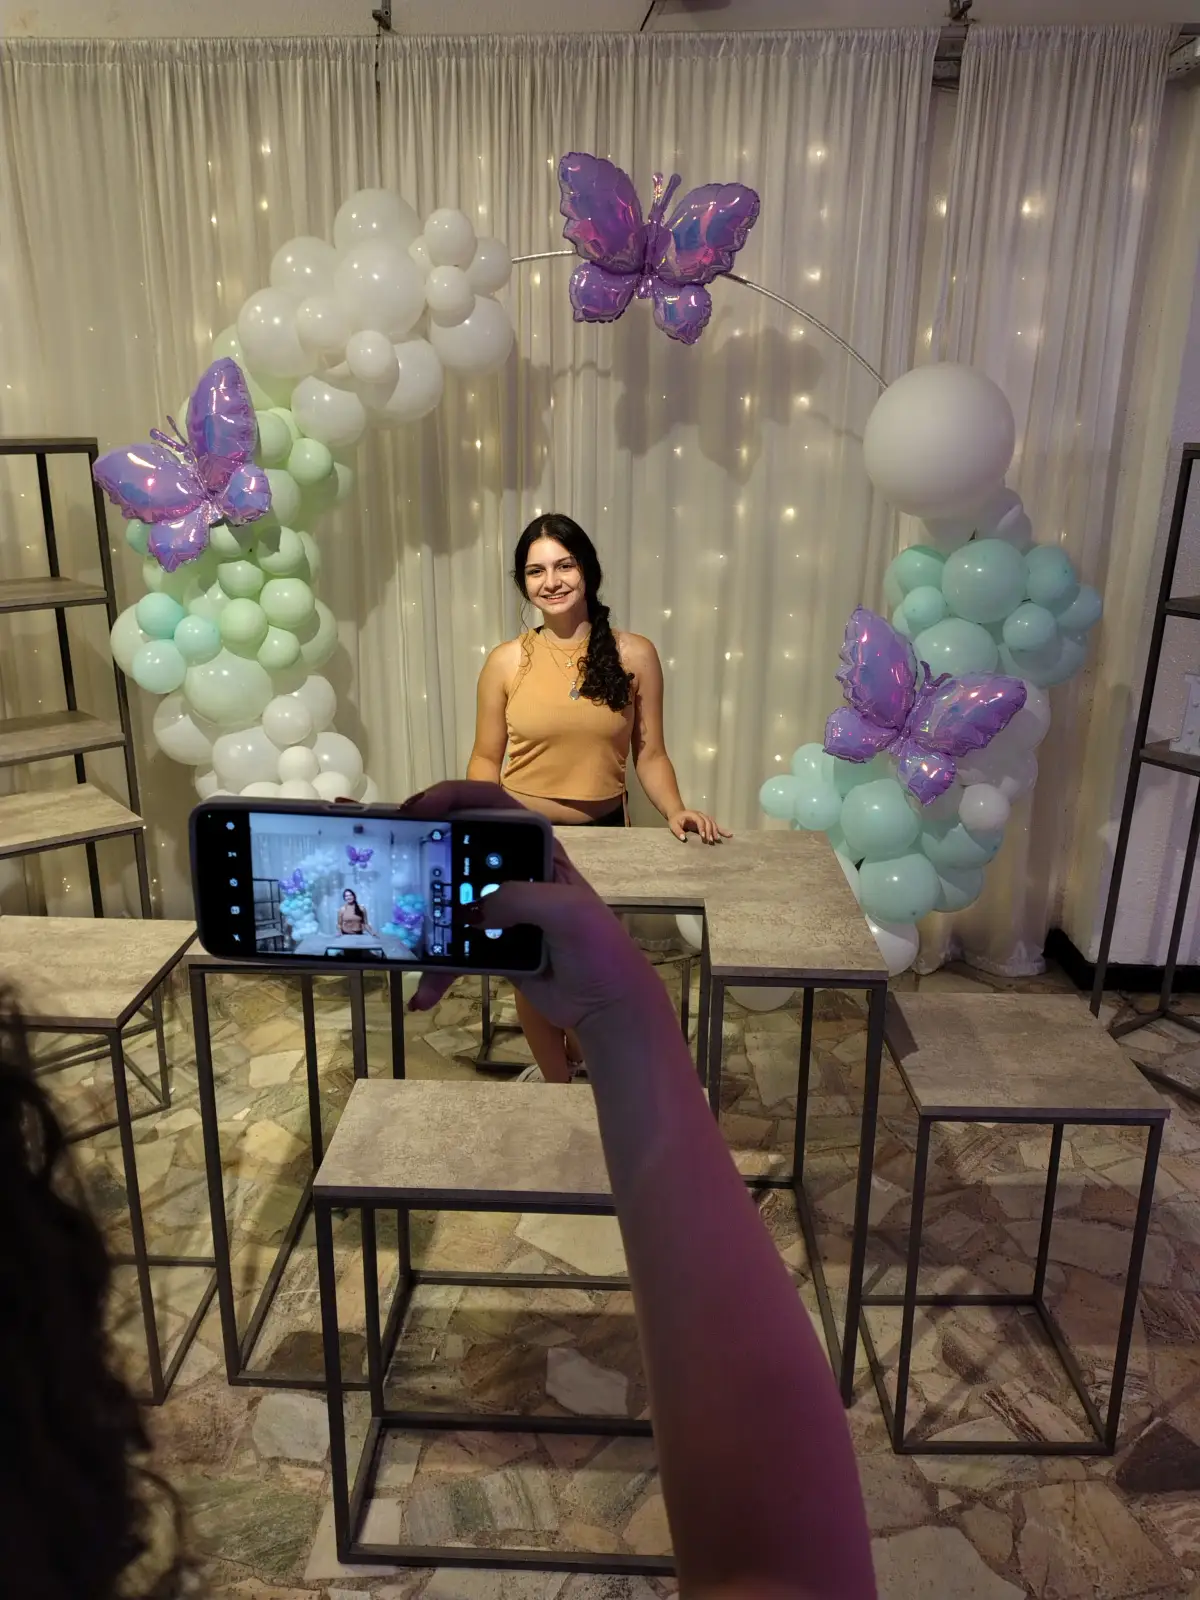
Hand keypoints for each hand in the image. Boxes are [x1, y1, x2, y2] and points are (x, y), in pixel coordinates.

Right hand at [403, 781, 668, 1030]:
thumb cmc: (598, 948)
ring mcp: (498, 910)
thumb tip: (472, 911)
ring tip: (394, 924)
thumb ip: (520, 898)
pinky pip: (453, 952)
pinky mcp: (490, 947)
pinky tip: (424, 995)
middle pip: (458, 847)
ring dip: (421, 915)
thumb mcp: (566, 911)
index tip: (420, 808)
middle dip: (421, 847)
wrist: (608, 1005)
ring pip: (447, 901)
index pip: (490, 806)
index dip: (453, 797)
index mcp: (535, 849)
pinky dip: (437, 973)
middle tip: (389, 852)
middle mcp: (512, 872)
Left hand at [668, 808, 730, 844]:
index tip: (703, 837)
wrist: (678, 814)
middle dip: (710, 831)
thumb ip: (678, 831)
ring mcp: (705, 817)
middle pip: (708, 822)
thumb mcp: (673, 825)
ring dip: (716, 831)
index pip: (700, 820)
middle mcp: (701, 815)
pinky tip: (730, 835)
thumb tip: (683, 838)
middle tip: (710, 841)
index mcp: (693, 814)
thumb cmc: (675, 820)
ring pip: (713, 823)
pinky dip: (722, 830)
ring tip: (717, 840)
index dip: (702, 828)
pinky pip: (716, 825)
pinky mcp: (708, 822)